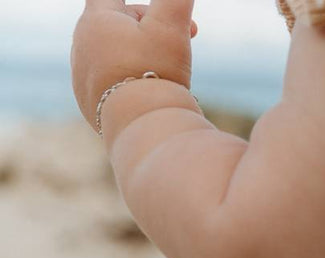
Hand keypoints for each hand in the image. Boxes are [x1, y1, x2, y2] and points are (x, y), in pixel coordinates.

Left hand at [71, 0, 199, 129]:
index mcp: (96, 20)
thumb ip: (175, 0)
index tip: (160, 12)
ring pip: (112, 54)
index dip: (139, 4)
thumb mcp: (171, 26)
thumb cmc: (156, 70)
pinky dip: (129, 81)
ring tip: (166, 67)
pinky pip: (109, 82)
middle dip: (151, 27)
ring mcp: (81, 75)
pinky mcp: (87, 102)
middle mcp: (81, 45)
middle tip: (189, 37)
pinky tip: (149, 92)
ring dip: (139, 54)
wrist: (142, 125)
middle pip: (117, 24)